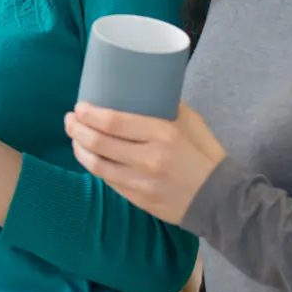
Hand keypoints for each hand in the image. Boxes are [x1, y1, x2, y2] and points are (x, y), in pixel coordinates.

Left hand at [64, 102, 226, 225]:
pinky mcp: (139, 199)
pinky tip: (90, 157)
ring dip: (79, 149)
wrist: (221, 200)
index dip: (90, 114)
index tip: (80, 106)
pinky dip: (95, 166)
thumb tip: (144, 91)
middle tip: (70, 119)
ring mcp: (142, 182)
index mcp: (163, 134)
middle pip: (99, 142)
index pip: (114, 122)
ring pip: (97, 165)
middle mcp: (149, 158)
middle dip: (77, 129)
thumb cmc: (206, 156)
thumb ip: (167, 108)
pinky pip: (108, 181)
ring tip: (74, 138)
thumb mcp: (192, 123)